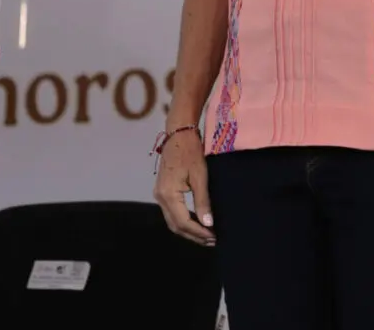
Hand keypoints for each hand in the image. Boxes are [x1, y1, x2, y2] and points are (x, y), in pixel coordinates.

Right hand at [152, 127, 213, 246]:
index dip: (198, 233)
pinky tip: (197, 222)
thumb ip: (203, 201)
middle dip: (193, 235)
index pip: (183, 222)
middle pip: (175, 225)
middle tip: (212, 240)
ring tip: (206, 235)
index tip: (214, 237)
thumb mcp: (200, 176)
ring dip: (188, 230)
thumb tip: (208, 224)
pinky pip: (172, 213)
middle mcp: (160, 197)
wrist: (178, 133)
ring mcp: (159, 195)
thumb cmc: (191, 152)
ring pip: (172, 221)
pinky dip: (184, 221)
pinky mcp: (162, 191)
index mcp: (168, 194)